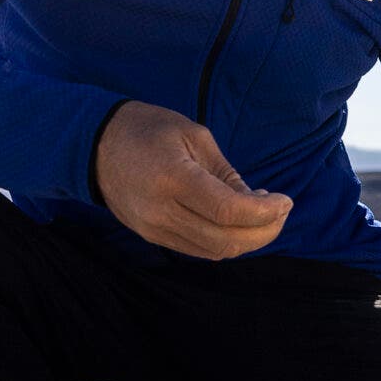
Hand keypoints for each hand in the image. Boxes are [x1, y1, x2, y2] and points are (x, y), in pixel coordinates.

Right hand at [94, 101, 291, 259]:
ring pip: (214, 251)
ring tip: (264, 215)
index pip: (229, 212)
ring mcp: (154, 229)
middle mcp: (161, 211)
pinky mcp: (151, 236)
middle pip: (225, 241)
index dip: (265, 212)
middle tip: (282, 211)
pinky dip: (225, 242)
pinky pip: (197, 250)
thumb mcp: (193, 136)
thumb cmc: (148, 129)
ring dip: (247, 240)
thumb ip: (226, 173)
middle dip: (264, 231)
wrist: (95, 145)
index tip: (285, 200)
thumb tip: (257, 201)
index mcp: (173, 178)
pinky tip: (238, 222)